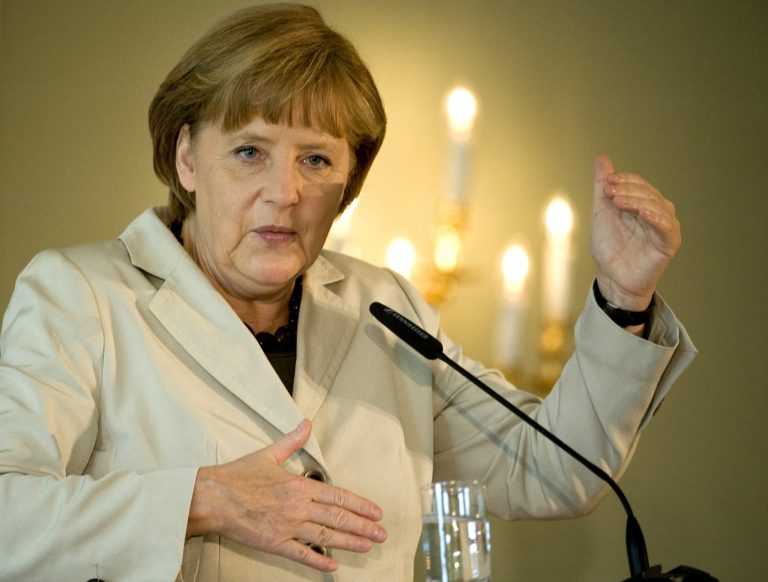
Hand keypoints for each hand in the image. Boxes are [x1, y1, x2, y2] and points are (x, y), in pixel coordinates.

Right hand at [186, 419, 386, 571]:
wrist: (211, 498)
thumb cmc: (237, 476)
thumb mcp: (268, 454)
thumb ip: (292, 441)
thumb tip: (306, 424)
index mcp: (298, 485)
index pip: (337, 496)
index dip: (359, 504)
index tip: (375, 512)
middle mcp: (297, 506)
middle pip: (337, 518)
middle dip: (362, 526)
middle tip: (381, 534)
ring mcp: (287, 526)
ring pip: (325, 536)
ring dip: (349, 542)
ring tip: (368, 546)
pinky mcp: (274, 543)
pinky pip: (301, 554)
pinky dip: (318, 561)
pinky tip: (333, 567)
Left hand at [590, 154, 680, 310]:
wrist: (612, 276)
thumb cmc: (609, 246)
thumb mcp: (602, 212)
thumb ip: (601, 186)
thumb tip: (601, 157)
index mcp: (643, 202)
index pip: (637, 183)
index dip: (623, 180)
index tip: (606, 182)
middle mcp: (657, 211)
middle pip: (646, 193)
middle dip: (626, 190)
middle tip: (608, 192)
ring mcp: (665, 226)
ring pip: (656, 206)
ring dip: (637, 201)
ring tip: (618, 202)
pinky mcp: (669, 242)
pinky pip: (666, 227)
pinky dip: (656, 217)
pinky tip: (642, 213)